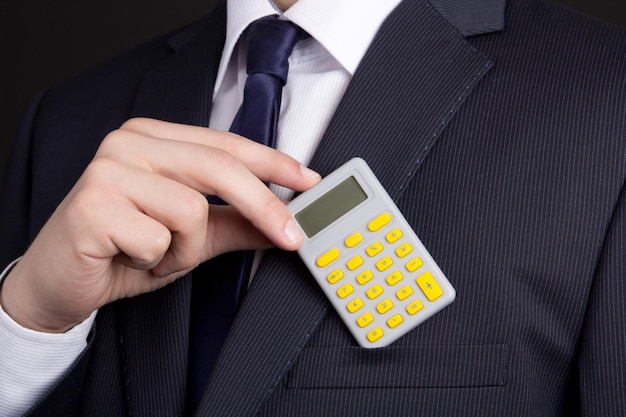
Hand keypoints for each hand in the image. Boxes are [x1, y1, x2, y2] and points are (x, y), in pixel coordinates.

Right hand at [0, 118, 320, 332]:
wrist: (61, 283)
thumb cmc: (124, 251)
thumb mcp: (192, 237)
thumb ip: (236, 223)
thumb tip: (284, 221)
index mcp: (153, 138)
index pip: (225, 144)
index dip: (272, 162)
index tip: (308, 180)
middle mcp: (129, 143)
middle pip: (218, 167)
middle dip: (263, 207)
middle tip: (292, 237)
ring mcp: (107, 169)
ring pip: (191, 209)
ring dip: (185, 249)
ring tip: (157, 254)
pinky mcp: (92, 204)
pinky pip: (158, 239)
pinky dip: (155, 262)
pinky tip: (129, 258)